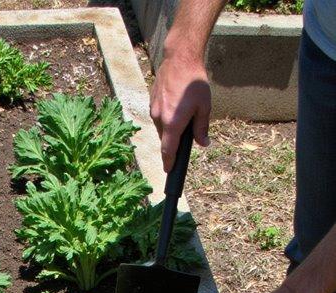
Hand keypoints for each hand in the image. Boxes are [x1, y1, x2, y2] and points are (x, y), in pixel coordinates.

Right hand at [150, 54, 210, 171]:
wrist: (180, 58)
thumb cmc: (194, 82)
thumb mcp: (204, 107)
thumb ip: (201, 128)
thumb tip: (203, 143)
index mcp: (172, 123)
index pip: (168, 150)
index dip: (168, 163)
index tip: (169, 171)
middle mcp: (159, 119)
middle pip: (164, 139)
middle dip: (173, 141)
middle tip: (186, 133)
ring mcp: (153, 109)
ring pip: (161, 127)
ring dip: (170, 127)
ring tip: (183, 113)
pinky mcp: (152, 101)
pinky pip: (158, 116)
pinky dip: (166, 117)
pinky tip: (176, 104)